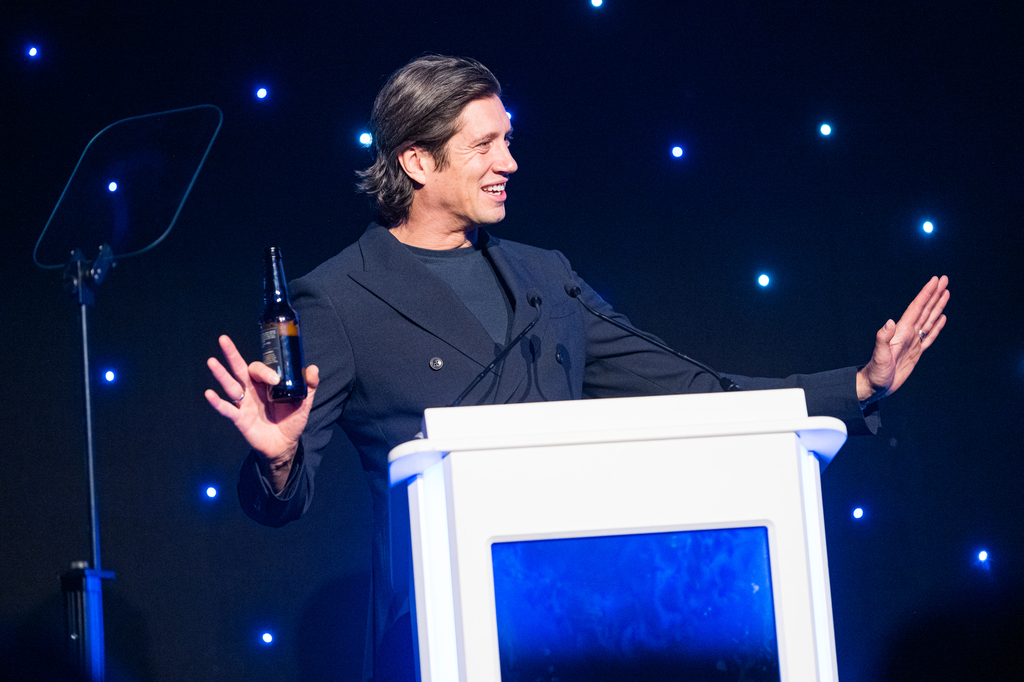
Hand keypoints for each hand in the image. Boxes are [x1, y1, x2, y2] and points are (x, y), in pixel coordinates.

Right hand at [204, 335, 318, 491]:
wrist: (285, 444)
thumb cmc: (291, 421)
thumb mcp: (304, 402)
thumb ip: (309, 385)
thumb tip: (313, 368)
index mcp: (266, 384)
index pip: (260, 369)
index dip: (266, 371)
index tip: (276, 380)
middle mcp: (252, 390)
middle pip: (239, 369)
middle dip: (232, 354)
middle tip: (223, 339)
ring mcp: (244, 404)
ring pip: (230, 386)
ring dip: (221, 374)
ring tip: (211, 361)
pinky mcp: (239, 419)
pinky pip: (226, 409)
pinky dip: (217, 402)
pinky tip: (209, 394)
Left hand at [857, 276, 948, 402]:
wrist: (876, 386)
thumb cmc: (876, 373)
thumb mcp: (879, 356)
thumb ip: (883, 338)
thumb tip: (889, 322)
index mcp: (901, 332)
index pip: (916, 308)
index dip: (926, 294)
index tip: (935, 281)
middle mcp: (907, 334)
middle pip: (925, 310)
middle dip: (934, 294)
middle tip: (944, 280)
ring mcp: (912, 342)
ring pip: (928, 320)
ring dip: (937, 306)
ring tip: (946, 293)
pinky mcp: (915, 352)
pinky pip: (929, 336)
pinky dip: (936, 327)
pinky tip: (941, 318)